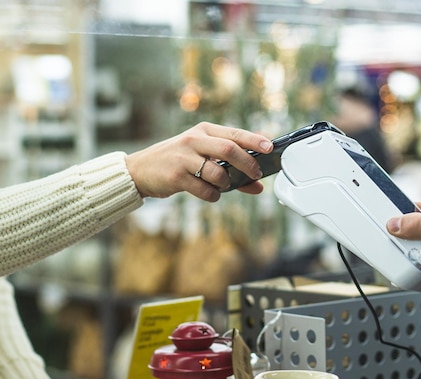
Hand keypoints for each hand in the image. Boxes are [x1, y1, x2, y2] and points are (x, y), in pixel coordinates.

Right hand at [125, 122, 272, 201]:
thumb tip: (258, 185)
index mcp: (203, 130)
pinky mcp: (176, 175)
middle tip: (256, 175)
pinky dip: (213, 195)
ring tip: (224, 186)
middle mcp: (194, 140)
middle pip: (229, 149)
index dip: (254, 140)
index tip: (270, 147)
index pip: (234, 133)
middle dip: (247, 164)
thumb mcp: (202, 158)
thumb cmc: (177, 162)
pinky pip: (204, 189)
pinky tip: (211, 194)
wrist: (140, 170)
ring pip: (217, 171)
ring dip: (227, 183)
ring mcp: (184, 157)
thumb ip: (230, 169)